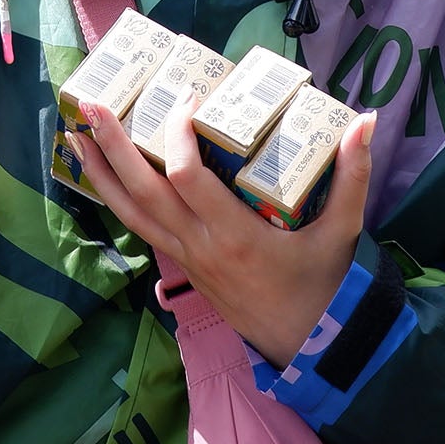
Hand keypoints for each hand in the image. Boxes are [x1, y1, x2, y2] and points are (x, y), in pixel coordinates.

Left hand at [72, 95, 375, 368]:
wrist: (309, 346)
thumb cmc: (324, 285)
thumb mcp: (343, 231)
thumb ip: (353, 175)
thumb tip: (368, 120)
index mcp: (235, 236)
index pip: (187, 179)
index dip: (179, 135)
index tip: (188, 97)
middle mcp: (200, 247)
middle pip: (143, 192)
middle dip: (115, 147)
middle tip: (93, 104)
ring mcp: (186, 258)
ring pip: (131, 213)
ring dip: (101, 173)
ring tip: (76, 134)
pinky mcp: (184, 265)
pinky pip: (141, 227)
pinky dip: (117, 198)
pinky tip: (104, 174)